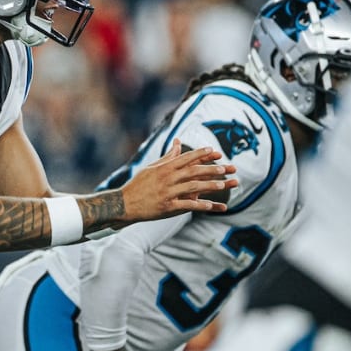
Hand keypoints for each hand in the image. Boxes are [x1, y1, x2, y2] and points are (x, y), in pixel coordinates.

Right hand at [119, 139, 236, 221]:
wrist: (124, 203)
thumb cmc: (138, 185)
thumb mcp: (151, 168)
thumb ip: (168, 157)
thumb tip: (178, 143)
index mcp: (164, 168)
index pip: (186, 158)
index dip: (201, 154)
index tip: (214, 151)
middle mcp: (167, 178)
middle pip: (193, 171)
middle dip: (211, 169)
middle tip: (226, 168)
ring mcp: (167, 193)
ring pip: (193, 187)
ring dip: (209, 185)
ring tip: (223, 185)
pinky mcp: (167, 207)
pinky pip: (186, 205)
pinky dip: (200, 205)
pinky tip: (212, 205)